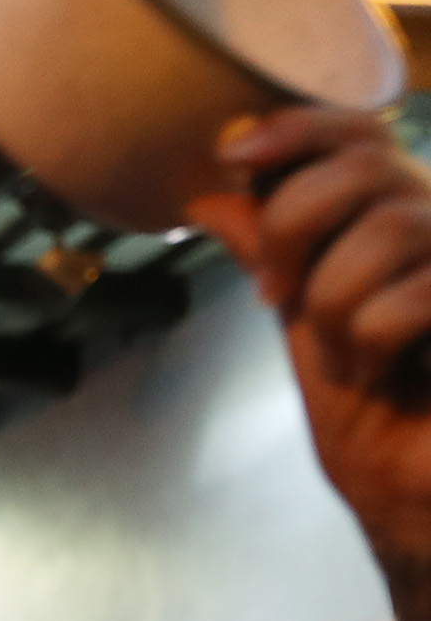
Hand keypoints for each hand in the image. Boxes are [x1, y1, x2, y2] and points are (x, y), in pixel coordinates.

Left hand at [193, 106, 430, 570]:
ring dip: (335, 303)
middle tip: (274, 294)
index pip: (361, 129)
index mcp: (403, 212)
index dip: (300, 128)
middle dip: (295, 229)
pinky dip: (373, 340)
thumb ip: (270, 253)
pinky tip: (382, 373)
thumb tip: (211, 198)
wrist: (414, 493)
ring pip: (387, 229)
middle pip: (365, 168)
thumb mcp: (301, 320)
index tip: (233, 154)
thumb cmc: (371, 410)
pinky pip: (411, 297)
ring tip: (343, 356)